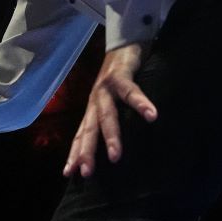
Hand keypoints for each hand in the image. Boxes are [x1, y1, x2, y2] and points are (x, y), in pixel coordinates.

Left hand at [64, 43, 157, 177]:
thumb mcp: (110, 103)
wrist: (123, 45)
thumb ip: (108, 121)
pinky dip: (142, 104)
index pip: (80, 136)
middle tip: (86, 173)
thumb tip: (111, 149)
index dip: (74, 154)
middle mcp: (95, 101)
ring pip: (107, 116)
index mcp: (92, 110)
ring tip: (116, 157)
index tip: (69, 174)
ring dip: (111, 137)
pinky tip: (152, 116)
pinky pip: (132, 92)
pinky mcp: (120, 75)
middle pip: (89, 130)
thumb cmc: (118, 79)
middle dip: (86, 152)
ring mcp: (105, 88)